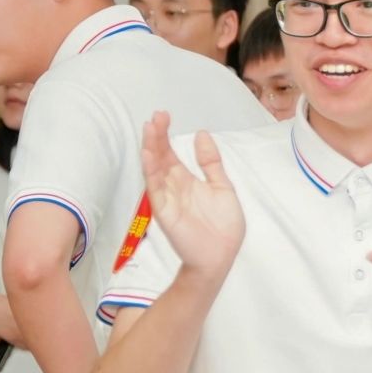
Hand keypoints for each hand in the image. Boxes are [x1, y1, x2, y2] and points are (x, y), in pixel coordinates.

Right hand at [142, 113, 244, 280]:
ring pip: (155, 169)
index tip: (164, 115)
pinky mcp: (165, 211)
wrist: (221, 257)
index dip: (166, 135)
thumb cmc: (223, 227)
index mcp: (187, 181)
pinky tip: (148, 154)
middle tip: (157, 116)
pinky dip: (151, 171)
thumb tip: (202, 134)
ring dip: (151, 148)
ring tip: (150, 128)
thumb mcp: (223, 187)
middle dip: (158, 136)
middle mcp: (174, 187)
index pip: (171, 153)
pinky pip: (155, 188)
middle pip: (161, 157)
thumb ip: (211, 162)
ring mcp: (168, 198)